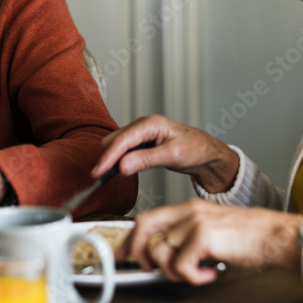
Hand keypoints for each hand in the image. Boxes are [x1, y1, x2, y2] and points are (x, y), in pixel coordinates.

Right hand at [92, 114, 239, 193]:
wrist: (205, 152)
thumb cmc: (195, 150)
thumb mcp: (172, 156)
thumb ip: (146, 160)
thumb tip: (122, 167)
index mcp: (150, 124)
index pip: (122, 141)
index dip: (108, 157)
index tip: (97, 172)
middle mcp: (142, 124)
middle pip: (114, 140)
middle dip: (105, 158)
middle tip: (98, 178)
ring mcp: (140, 132)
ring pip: (115, 144)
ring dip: (109, 159)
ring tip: (104, 176)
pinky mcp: (140, 140)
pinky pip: (122, 149)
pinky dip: (117, 159)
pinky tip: (116, 170)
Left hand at [118, 199, 302, 284]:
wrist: (277, 236)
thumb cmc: (250, 238)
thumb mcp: (212, 232)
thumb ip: (187, 239)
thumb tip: (164, 259)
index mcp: (188, 209)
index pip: (147, 219)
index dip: (131, 239)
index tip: (124, 255)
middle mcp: (188, 212)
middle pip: (143, 227)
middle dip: (137, 252)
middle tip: (148, 270)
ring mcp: (195, 222)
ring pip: (160, 252)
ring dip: (173, 272)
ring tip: (196, 273)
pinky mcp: (204, 236)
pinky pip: (180, 266)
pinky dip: (193, 278)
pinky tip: (210, 274)